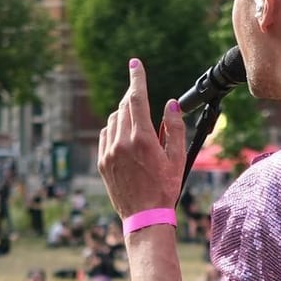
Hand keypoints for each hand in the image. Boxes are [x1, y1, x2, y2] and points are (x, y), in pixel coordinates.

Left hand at [97, 59, 183, 217]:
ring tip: (138, 125)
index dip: (136, 78)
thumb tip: (170, 104)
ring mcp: (109, 152)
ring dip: (124, 114)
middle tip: (141, 97)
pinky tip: (125, 138)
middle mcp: (122, 142)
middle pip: (124, 107)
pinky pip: (106, 135)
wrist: (144, 216)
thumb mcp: (177, 158)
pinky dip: (115, 130)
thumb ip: (174, 128)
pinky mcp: (102, 162)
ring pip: (113, 120)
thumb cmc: (165, 188)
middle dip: (132, 97)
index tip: (135, 63)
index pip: (136, 98)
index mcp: (143, 139)